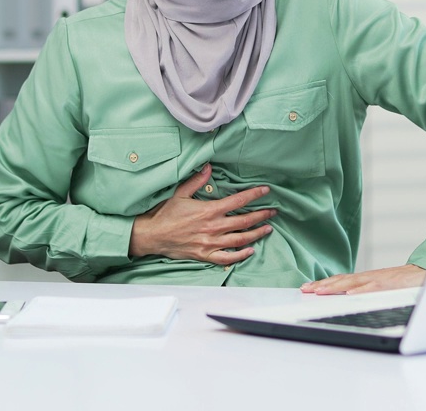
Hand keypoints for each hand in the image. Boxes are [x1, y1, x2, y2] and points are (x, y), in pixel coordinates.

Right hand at [129, 163, 275, 264]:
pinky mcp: (205, 255)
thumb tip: (209, 167)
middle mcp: (213, 227)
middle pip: (244, 221)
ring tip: (268, 229)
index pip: (237, 201)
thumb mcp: (180, 193)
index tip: (266, 191)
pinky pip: (227, 258)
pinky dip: (240, 255)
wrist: (152, 235)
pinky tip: (250, 250)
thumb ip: (197, 180)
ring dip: (256, 234)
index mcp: (208, 210)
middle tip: (273, 212)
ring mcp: (210, 243)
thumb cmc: (165, 214)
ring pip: (239, 239)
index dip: (254, 195)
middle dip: (261, 215)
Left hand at [300, 264, 425, 294]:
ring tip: (319, 291)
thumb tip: (350, 297)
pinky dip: (361, 290)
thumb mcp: (382, 287)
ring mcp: (379, 280)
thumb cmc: (405, 282)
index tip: (308, 288)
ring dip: (335, 286)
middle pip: (342, 280)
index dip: (324, 283)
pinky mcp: (390, 284)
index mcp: (367, 279)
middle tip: (305, 289)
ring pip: (353, 282)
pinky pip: (374, 287)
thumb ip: (367, 290)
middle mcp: (370, 277)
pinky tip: (349, 294)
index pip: (342, 280)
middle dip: (323, 285)